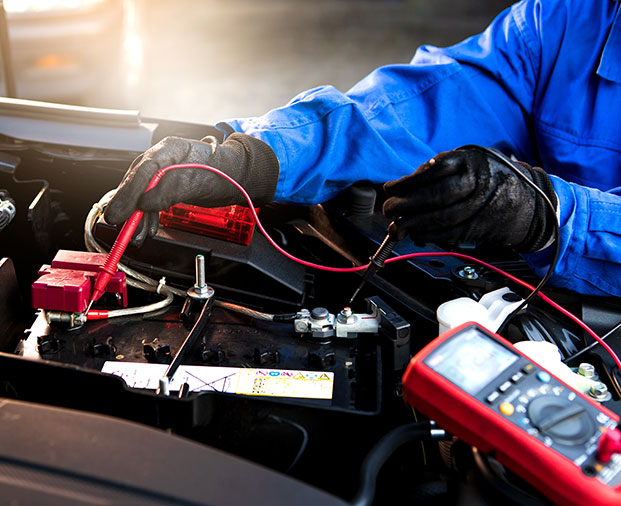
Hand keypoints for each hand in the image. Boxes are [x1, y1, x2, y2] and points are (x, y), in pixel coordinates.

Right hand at [104, 133, 278, 245]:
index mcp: (170, 149)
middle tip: (118, 223)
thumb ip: (171, 190)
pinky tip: (146, 228)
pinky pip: (151, 201)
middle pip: (137, 182)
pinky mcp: (168, 186)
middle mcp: (163, 158)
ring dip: (137, 216)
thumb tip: (146, 203)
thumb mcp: (198, 181)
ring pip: (142, 194)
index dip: (128, 192)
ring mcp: (164, 172)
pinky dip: (147, 216)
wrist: (238, 177)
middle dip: (127, 205)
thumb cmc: (224, 172)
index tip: (120, 211)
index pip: (143, 169)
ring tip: (135, 235)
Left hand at [382, 148, 557, 251]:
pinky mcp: (481, 227)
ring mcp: (482, 206)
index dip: (408, 182)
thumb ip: (443, 168)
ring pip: (441, 218)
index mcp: (473, 160)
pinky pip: (450, 233)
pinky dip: (429, 236)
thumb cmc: (495, 180)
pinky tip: (416, 234)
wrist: (533, 203)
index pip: (434, 170)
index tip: (390, 188)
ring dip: (413, 225)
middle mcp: (479, 182)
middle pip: (436, 195)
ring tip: (396, 227)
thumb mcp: (473, 162)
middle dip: (406, 204)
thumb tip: (408, 182)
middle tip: (388, 209)